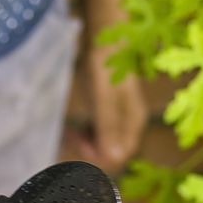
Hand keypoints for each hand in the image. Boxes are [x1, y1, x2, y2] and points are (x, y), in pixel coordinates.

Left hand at [78, 47, 147, 173]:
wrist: (104, 43)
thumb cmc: (105, 67)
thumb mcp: (104, 96)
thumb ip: (108, 126)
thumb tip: (115, 158)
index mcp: (134, 122)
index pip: (121, 155)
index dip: (100, 159)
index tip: (80, 151)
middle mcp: (129, 126)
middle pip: (110, 152)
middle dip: (89, 151)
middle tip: (70, 140)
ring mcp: (118, 123)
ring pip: (101, 146)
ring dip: (84, 145)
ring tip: (69, 135)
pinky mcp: (106, 119)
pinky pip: (95, 136)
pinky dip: (83, 137)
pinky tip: (72, 132)